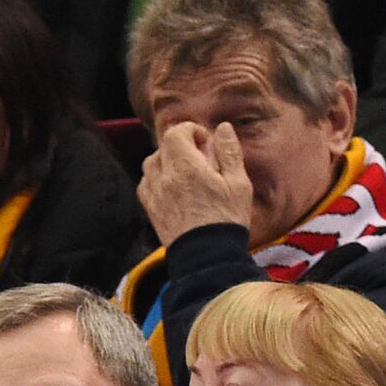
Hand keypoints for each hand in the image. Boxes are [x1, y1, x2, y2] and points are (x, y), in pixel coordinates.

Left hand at [139, 122, 253, 246]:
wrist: (207, 257)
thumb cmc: (226, 220)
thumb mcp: (239, 184)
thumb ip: (229, 152)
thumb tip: (222, 128)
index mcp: (186, 166)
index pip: (177, 132)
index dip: (192, 131)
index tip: (206, 143)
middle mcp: (164, 176)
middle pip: (164, 147)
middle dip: (182, 146)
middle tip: (202, 160)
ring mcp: (154, 193)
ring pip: (151, 163)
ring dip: (168, 161)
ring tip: (187, 173)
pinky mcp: (151, 209)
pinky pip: (146, 183)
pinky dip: (157, 179)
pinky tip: (174, 189)